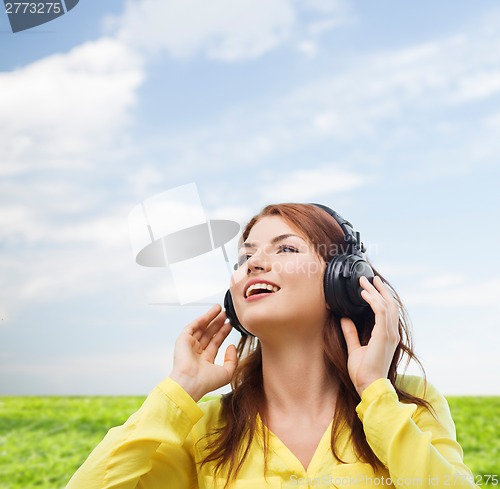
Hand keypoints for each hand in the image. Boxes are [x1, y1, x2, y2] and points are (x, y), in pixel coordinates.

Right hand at [169, 304, 237, 401]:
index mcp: (205, 361)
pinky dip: (202, 318)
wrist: (190, 383)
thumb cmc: (206, 382)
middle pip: (209, 333)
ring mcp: (189, 345)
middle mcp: (196, 353)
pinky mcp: (183, 340)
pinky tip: (211, 313)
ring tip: (219, 308)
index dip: (223, 333)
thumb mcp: (227, 373)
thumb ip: (232, 359)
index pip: (215, 343)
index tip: (230, 324)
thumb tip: (232, 345)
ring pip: (201, 328)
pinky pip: (193, 326)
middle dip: (217, 323)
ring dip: (210, 317)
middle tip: (226, 314)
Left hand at [340, 275, 399, 396]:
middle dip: (379, 290)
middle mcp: (392, 333)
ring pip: (386, 305)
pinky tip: (363, 294)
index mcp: (388, 336)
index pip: (388, 311)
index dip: (381, 297)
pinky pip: (380, 312)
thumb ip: (351, 332)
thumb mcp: (355, 348)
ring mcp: (390, 334)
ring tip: (364, 282)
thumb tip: (345, 318)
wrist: (369, 386)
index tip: (372, 287)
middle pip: (390, 304)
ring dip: (374, 291)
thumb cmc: (363, 372)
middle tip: (369, 279)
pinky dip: (373, 301)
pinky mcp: (383, 336)